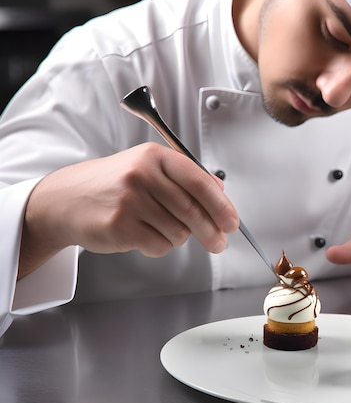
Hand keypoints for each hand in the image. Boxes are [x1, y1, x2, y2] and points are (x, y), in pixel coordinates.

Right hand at [19, 142, 238, 277]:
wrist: (66, 200)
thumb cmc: (113, 184)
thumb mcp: (147, 168)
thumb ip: (184, 177)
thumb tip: (220, 192)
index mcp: (154, 156)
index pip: (198, 180)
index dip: (220, 205)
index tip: (232, 222)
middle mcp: (142, 175)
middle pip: (193, 211)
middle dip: (211, 232)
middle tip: (219, 243)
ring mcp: (130, 200)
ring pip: (178, 232)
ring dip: (177, 237)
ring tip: (158, 227)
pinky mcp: (120, 226)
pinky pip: (159, 245)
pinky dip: (159, 246)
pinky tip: (143, 235)